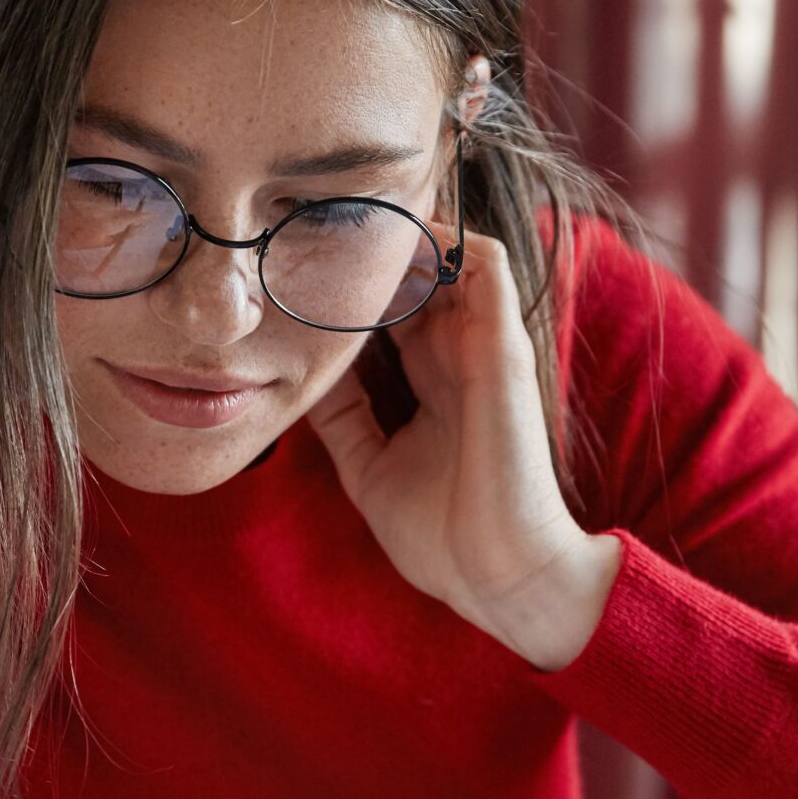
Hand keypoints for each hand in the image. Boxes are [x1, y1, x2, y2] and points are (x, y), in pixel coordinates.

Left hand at [307, 228, 620, 669]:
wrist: (499, 577)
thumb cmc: (444, 536)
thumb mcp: (369, 466)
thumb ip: (342, 417)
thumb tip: (302, 373)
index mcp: (432, 379)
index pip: (393, 305)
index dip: (351, 281)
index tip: (296, 267)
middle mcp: (458, 353)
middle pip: (415, 269)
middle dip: (367, 245)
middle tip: (307, 228)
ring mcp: (481, 344)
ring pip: (449, 252)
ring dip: (402, 231)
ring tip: (341, 221)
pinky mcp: (501, 345)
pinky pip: (484, 263)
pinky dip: (444, 238)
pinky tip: (389, 237)